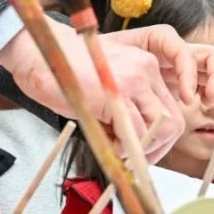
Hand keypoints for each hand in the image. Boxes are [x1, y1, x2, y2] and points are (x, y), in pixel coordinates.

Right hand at [0, 21, 213, 161]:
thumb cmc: (66, 70)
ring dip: (141, 151)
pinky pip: (134, 133)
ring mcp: (134, 80)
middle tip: (135, 161)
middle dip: (157, 149)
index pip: (172, 110)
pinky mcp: (116, 94)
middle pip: (174, 122)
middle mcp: (147, 69)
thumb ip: (128, 108)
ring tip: (118, 152)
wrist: (39, 52)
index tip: (142, 152)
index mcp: (147, 65)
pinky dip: (123, 148)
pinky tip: (107, 144)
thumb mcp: (107, 85)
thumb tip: (138, 146)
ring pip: (159, 130)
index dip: (160, 139)